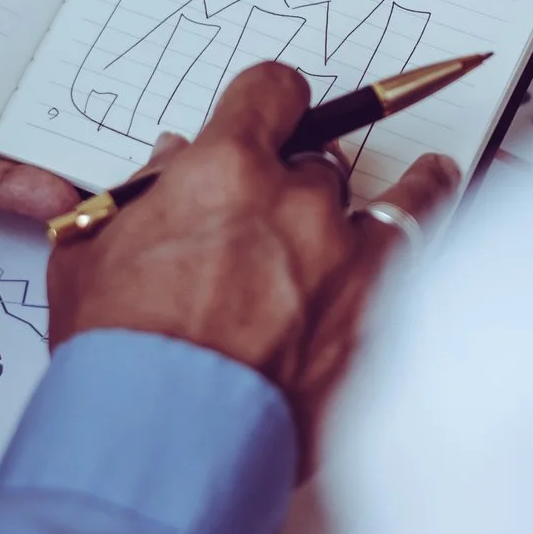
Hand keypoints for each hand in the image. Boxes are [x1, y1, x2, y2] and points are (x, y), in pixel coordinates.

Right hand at [47, 63, 460, 471]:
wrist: (165, 441)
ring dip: (372, 194)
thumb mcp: (92, 260)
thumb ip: (135, 200)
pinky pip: (420, 231)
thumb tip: (171, 162)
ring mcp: (342, 251)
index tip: (272, 115)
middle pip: (313, 162)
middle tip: (274, 223)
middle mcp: (291, 198)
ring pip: (375, 191)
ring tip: (417, 173)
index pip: (270, 92)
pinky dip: (431, 203)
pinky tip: (440, 186)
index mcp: (221, 171)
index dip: (269, 101)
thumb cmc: (121, 360)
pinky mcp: (376, 306)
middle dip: (292, 185)